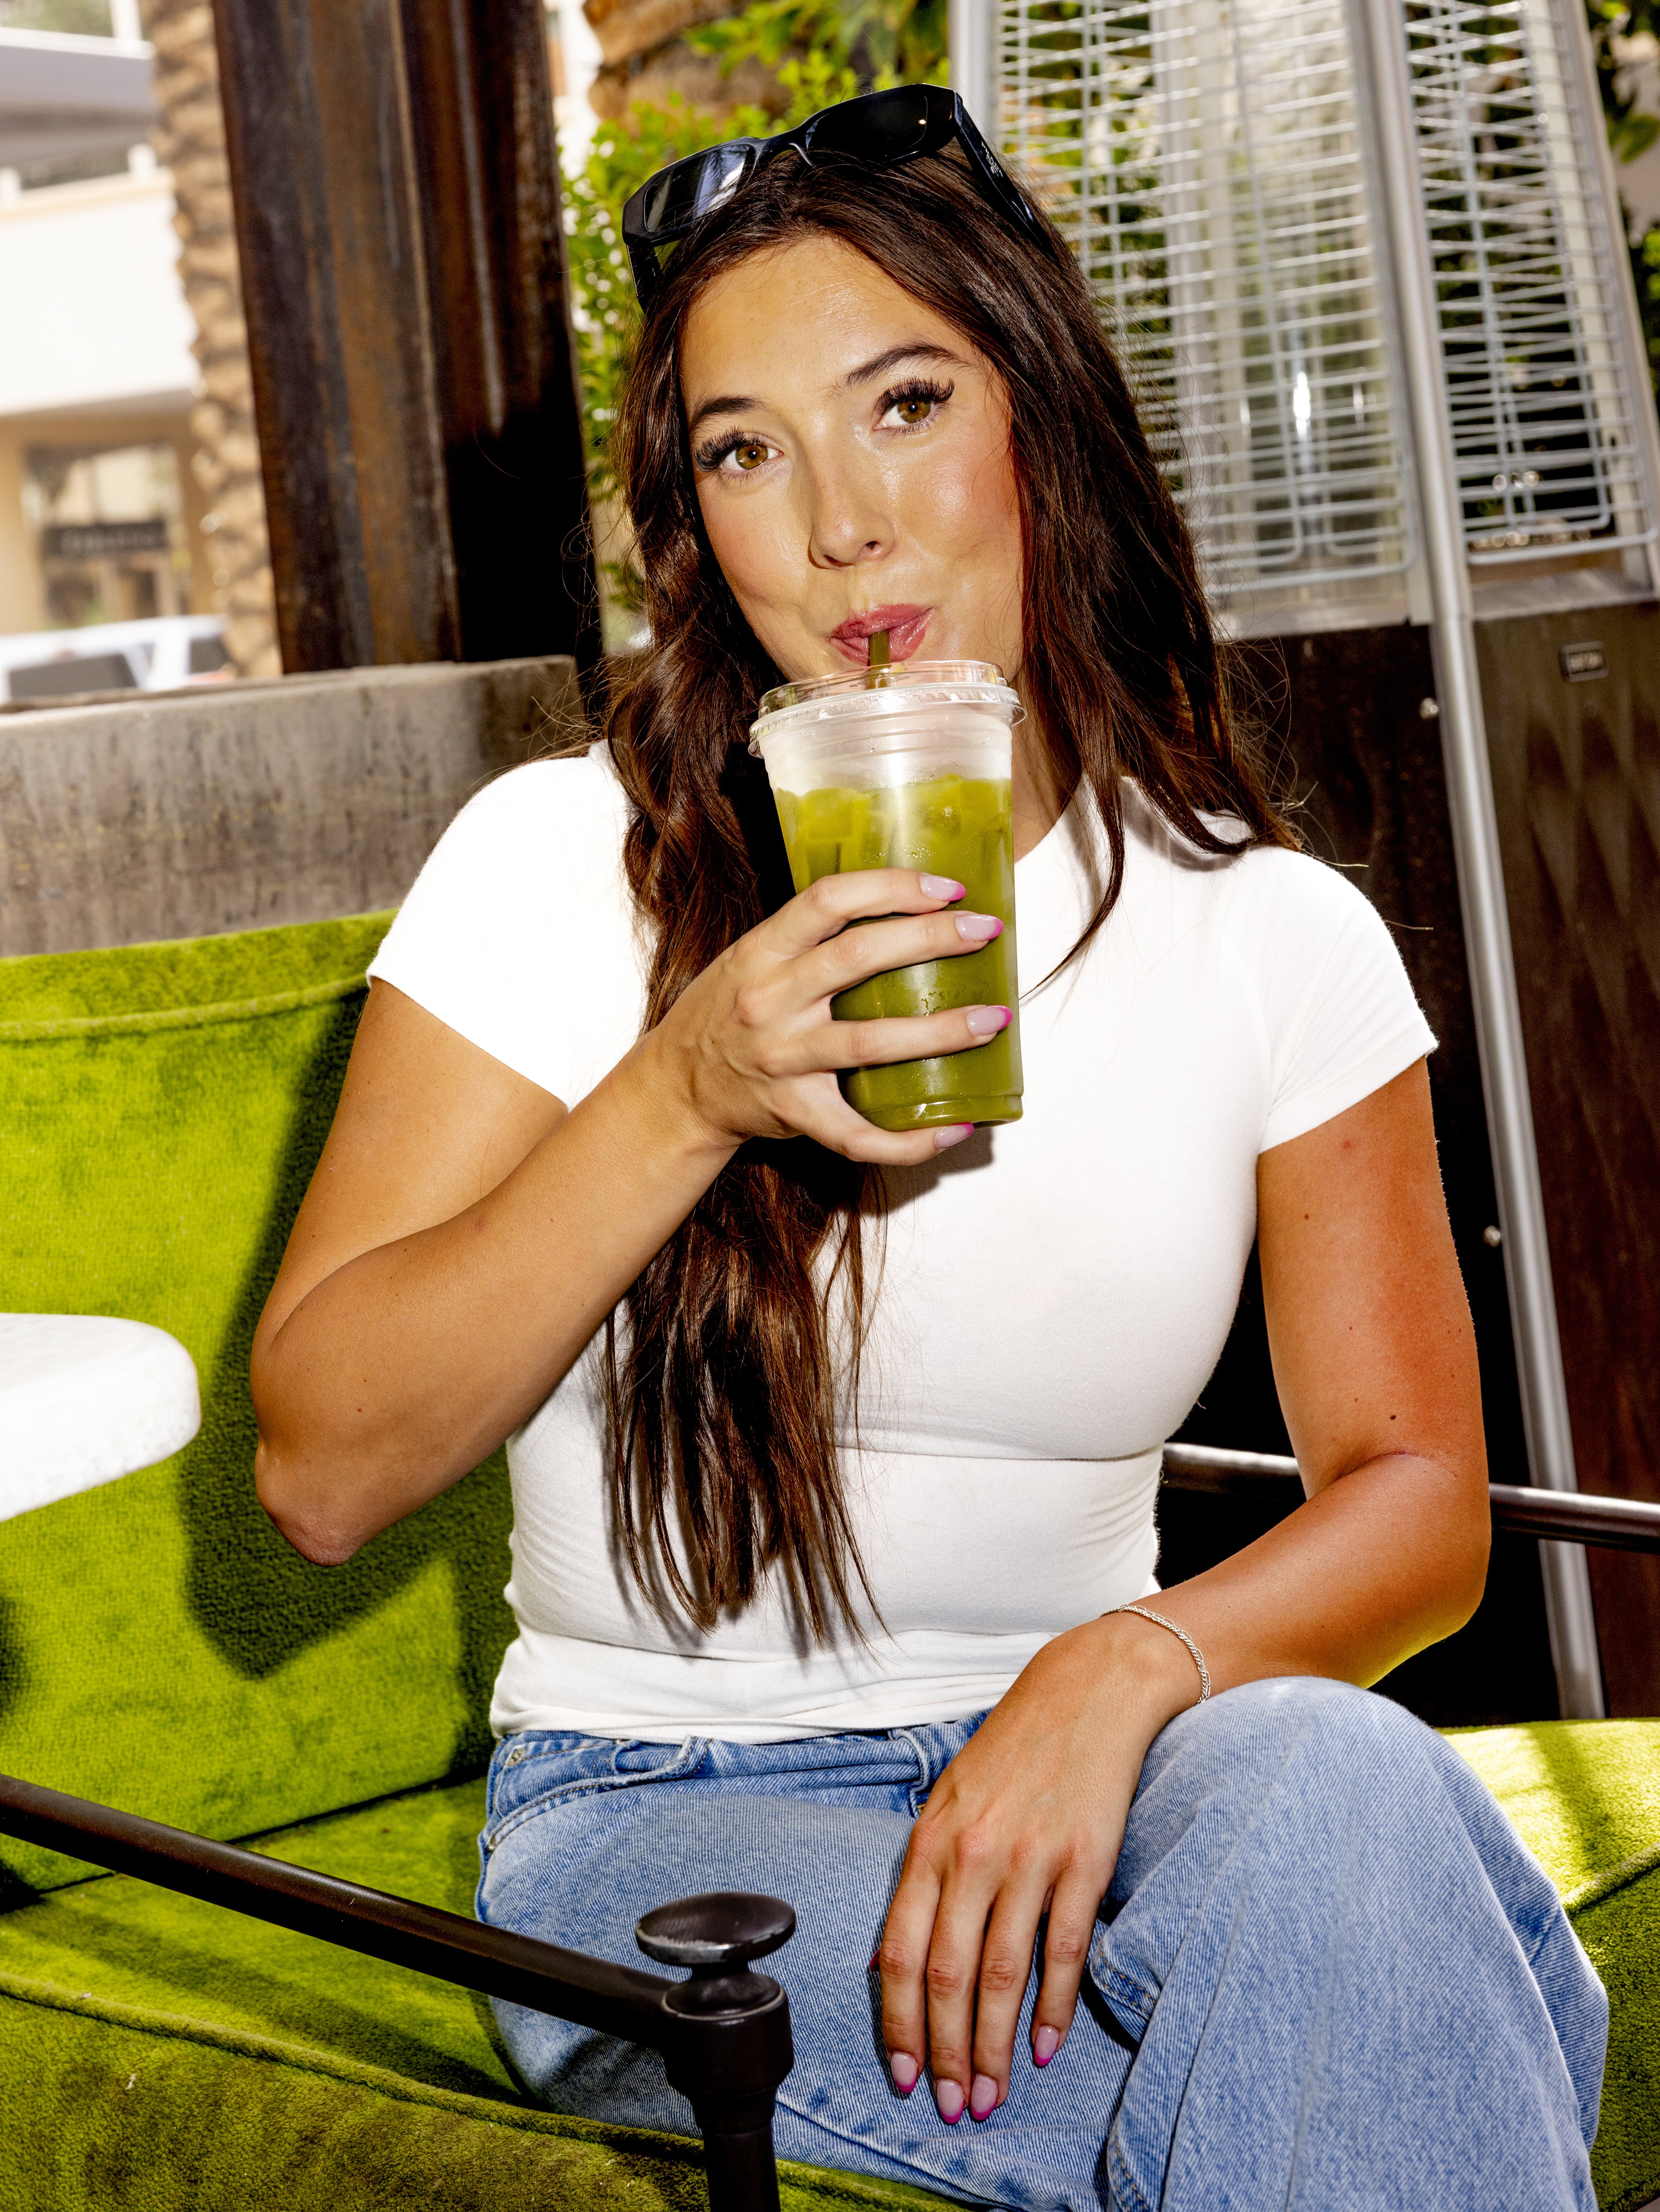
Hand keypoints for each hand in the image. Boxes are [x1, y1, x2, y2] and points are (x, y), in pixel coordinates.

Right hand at [647, 869, 1011, 1166]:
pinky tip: (956, 1127)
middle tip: (986, 931)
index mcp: (761, 951)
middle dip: (932, 940)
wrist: (676, 1088)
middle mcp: (769, 1001)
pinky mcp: (793, 1112)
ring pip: (871, 1043)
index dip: (893, 887)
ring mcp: (781, 1059)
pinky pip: (859, 1133)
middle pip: (858, 958)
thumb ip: (808, 937)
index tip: (948, 889)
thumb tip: (898, 907)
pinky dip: (911, 1139)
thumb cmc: (727, 1014)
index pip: (830, 901)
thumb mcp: (750, 958)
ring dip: (941, 1031)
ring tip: (992, 1020)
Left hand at [877, 1613, 1197, 2121]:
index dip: (898, 2022)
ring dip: (996, 2047)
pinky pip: (1063, 1952)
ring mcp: (1030, 1861)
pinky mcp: (1084, 1864)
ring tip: (993, 2094)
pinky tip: (1047, 2048)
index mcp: (930, 1841)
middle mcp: (973, 1855)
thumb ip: (922, 1876)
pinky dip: (1053, 2008)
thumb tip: (887, 1956)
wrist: (1087, 1693)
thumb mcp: (947, 1803)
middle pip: (946, 1976)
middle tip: (954, 2105)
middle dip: (946, 2053)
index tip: (903, 2074)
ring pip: (1001, 1976)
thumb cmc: (1013, 1752)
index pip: (899, 1951)